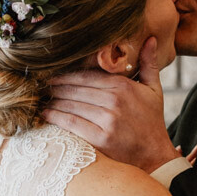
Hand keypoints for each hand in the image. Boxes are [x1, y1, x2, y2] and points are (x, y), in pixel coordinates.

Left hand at [43, 37, 179, 171]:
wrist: (156, 156)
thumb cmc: (152, 122)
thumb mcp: (154, 90)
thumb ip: (149, 64)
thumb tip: (150, 38)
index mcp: (123, 86)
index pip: (86, 75)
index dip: (66, 75)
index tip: (51, 74)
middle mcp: (114, 100)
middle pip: (75, 89)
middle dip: (55, 87)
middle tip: (40, 85)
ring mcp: (108, 119)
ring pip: (71, 104)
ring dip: (53, 101)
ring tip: (40, 98)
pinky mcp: (101, 138)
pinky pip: (72, 122)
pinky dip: (56, 117)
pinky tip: (45, 114)